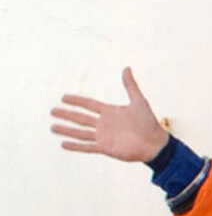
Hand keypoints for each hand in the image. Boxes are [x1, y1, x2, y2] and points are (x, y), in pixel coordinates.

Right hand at [51, 68, 168, 164]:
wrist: (155, 143)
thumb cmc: (149, 123)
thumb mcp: (138, 100)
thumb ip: (130, 85)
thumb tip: (126, 68)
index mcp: (110, 112)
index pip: (88, 104)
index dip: (76, 101)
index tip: (63, 97)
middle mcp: (104, 124)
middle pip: (80, 118)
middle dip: (66, 114)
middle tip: (52, 111)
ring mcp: (103, 136)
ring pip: (80, 132)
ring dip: (66, 130)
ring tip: (52, 127)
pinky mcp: (105, 148)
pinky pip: (87, 147)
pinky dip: (75, 146)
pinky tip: (63, 144)